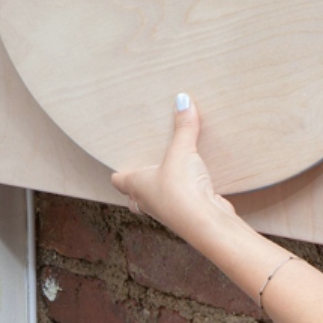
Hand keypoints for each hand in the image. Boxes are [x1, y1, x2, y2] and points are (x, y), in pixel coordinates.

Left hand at [111, 94, 234, 240]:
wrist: (205, 222)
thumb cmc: (181, 190)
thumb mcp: (182, 151)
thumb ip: (183, 127)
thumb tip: (182, 99)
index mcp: (137, 185)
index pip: (119, 180)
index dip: (118, 174)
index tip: (117, 168)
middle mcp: (148, 201)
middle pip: (134, 197)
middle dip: (136, 187)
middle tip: (142, 172)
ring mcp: (167, 212)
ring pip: (156, 202)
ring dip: (160, 192)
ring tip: (167, 177)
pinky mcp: (187, 215)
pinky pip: (179, 204)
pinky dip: (182, 196)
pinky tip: (191, 187)